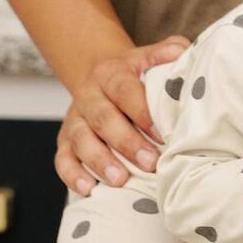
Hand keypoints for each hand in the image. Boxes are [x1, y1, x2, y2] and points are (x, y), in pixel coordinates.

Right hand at [57, 36, 189, 192]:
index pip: (124, 90)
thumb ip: (167, 53)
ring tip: (120, 180)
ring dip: (100, 161)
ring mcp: (75, 119)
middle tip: (150, 162)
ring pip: (81, 140)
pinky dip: (72, 175)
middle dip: (126, 142)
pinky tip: (88, 190)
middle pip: (103, 118)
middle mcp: (89, 95)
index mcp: (112, 73)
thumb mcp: (150, 57)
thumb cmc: (136, 74)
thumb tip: (180, 54)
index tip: (161, 133)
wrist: (102, 76)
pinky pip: (63, 158)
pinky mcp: (65, 140)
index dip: (141, 111)